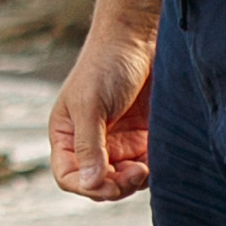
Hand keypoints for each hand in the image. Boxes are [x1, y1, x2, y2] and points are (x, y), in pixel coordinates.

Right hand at [48, 23, 154, 199]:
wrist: (139, 38)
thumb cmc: (106, 64)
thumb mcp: (90, 105)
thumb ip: (89, 146)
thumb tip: (90, 184)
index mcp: (67, 135)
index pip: (68, 177)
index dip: (86, 187)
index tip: (108, 183)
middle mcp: (91, 143)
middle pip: (98, 184)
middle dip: (117, 186)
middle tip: (137, 172)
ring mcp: (118, 142)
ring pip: (123, 180)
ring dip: (136, 180)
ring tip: (147, 165)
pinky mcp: (143, 138)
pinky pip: (146, 166)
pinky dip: (152, 168)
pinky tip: (158, 157)